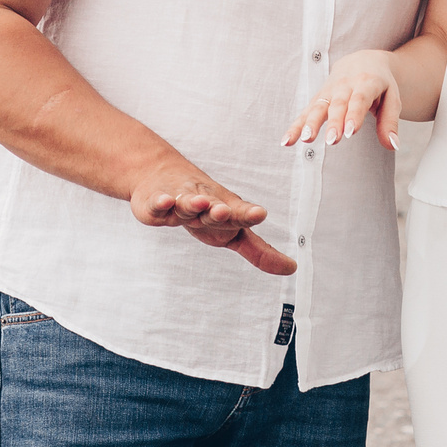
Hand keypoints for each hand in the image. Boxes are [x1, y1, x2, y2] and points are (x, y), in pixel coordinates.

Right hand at [127, 159, 296, 275]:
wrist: (164, 177)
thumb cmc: (205, 209)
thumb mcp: (232, 231)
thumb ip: (259, 251)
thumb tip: (291, 268)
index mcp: (225, 211)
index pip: (240, 215)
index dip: (249, 215)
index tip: (260, 214)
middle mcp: (205, 204)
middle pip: (213, 210)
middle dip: (219, 212)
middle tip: (225, 211)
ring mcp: (180, 202)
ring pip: (187, 205)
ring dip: (194, 205)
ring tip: (201, 204)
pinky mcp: (155, 204)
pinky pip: (158, 205)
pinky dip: (161, 203)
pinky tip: (165, 202)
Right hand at [283, 50, 401, 150]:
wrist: (363, 61)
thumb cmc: (380, 85)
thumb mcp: (392, 99)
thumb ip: (390, 122)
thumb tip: (393, 146)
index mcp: (367, 82)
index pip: (360, 99)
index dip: (354, 114)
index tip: (350, 132)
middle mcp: (345, 85)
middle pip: (338, 104)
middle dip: (334, 123)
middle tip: (331, 141)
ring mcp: (329, 91)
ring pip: (318, 106)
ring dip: (310, 123)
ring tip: (305, 139)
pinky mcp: (318, 98)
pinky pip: (305, 112)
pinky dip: (295, 125)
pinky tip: (287, 141)